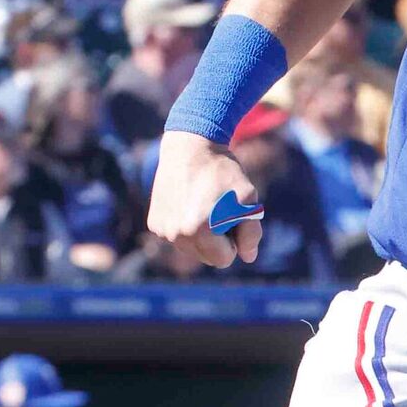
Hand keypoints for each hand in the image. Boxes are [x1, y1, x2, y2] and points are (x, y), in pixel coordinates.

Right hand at [147, 129, 263, 267]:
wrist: (190, 146)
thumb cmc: (223, 172)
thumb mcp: (248, 199)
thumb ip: (252, 233)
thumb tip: (248, 257)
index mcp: (199, 232)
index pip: (224, 260)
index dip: (234, 240)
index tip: (231, 217)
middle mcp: (176, 235)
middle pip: (206, 257)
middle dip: (217, 240)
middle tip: (218, 210)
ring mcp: (162, 230)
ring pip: (191, 249)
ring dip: (201, 234)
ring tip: (203, 205)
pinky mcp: (154, 223)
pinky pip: (177, 237)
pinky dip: (185, 225)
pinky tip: (188, 202)